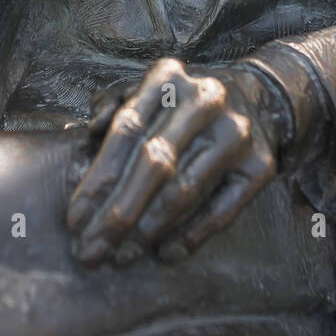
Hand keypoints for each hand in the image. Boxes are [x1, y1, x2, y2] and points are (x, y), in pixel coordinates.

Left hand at [66, 58, 279, 267]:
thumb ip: (113, 104)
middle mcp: (204, 100)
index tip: (75, 221)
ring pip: (185, 190)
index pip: (126, 132)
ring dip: (148, 229)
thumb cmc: (183, 103)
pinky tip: (166, 254)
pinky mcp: (261, 165)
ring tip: (121, 257)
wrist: (260, 97)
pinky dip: (192, 235)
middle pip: (154, 163)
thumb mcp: (148, 90)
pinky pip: (223, 210)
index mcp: (168, 78)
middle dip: (117, 214)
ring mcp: (236, 132)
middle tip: (91, 252)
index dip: (97, 180)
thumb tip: (82, 133)